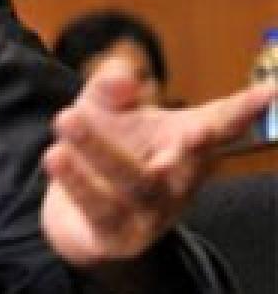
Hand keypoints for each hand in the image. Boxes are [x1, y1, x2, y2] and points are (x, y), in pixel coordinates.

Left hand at [40, 56, 277, 265]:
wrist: (75, 216)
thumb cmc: (103, 148)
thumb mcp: (102, 106)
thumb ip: (112, 83)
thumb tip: (124, 76)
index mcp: (185, 143)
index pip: (220, 123)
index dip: (246, 110)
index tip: (271, 92)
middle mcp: (178, 180)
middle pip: (192, 165)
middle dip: (199, 148)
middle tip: (198, 130)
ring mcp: (151, 213)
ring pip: (135, 183)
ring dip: (100, 150)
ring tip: (67, 116)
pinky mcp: (116, 235)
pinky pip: (100, 209)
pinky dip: (78, 183)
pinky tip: (55, 155)